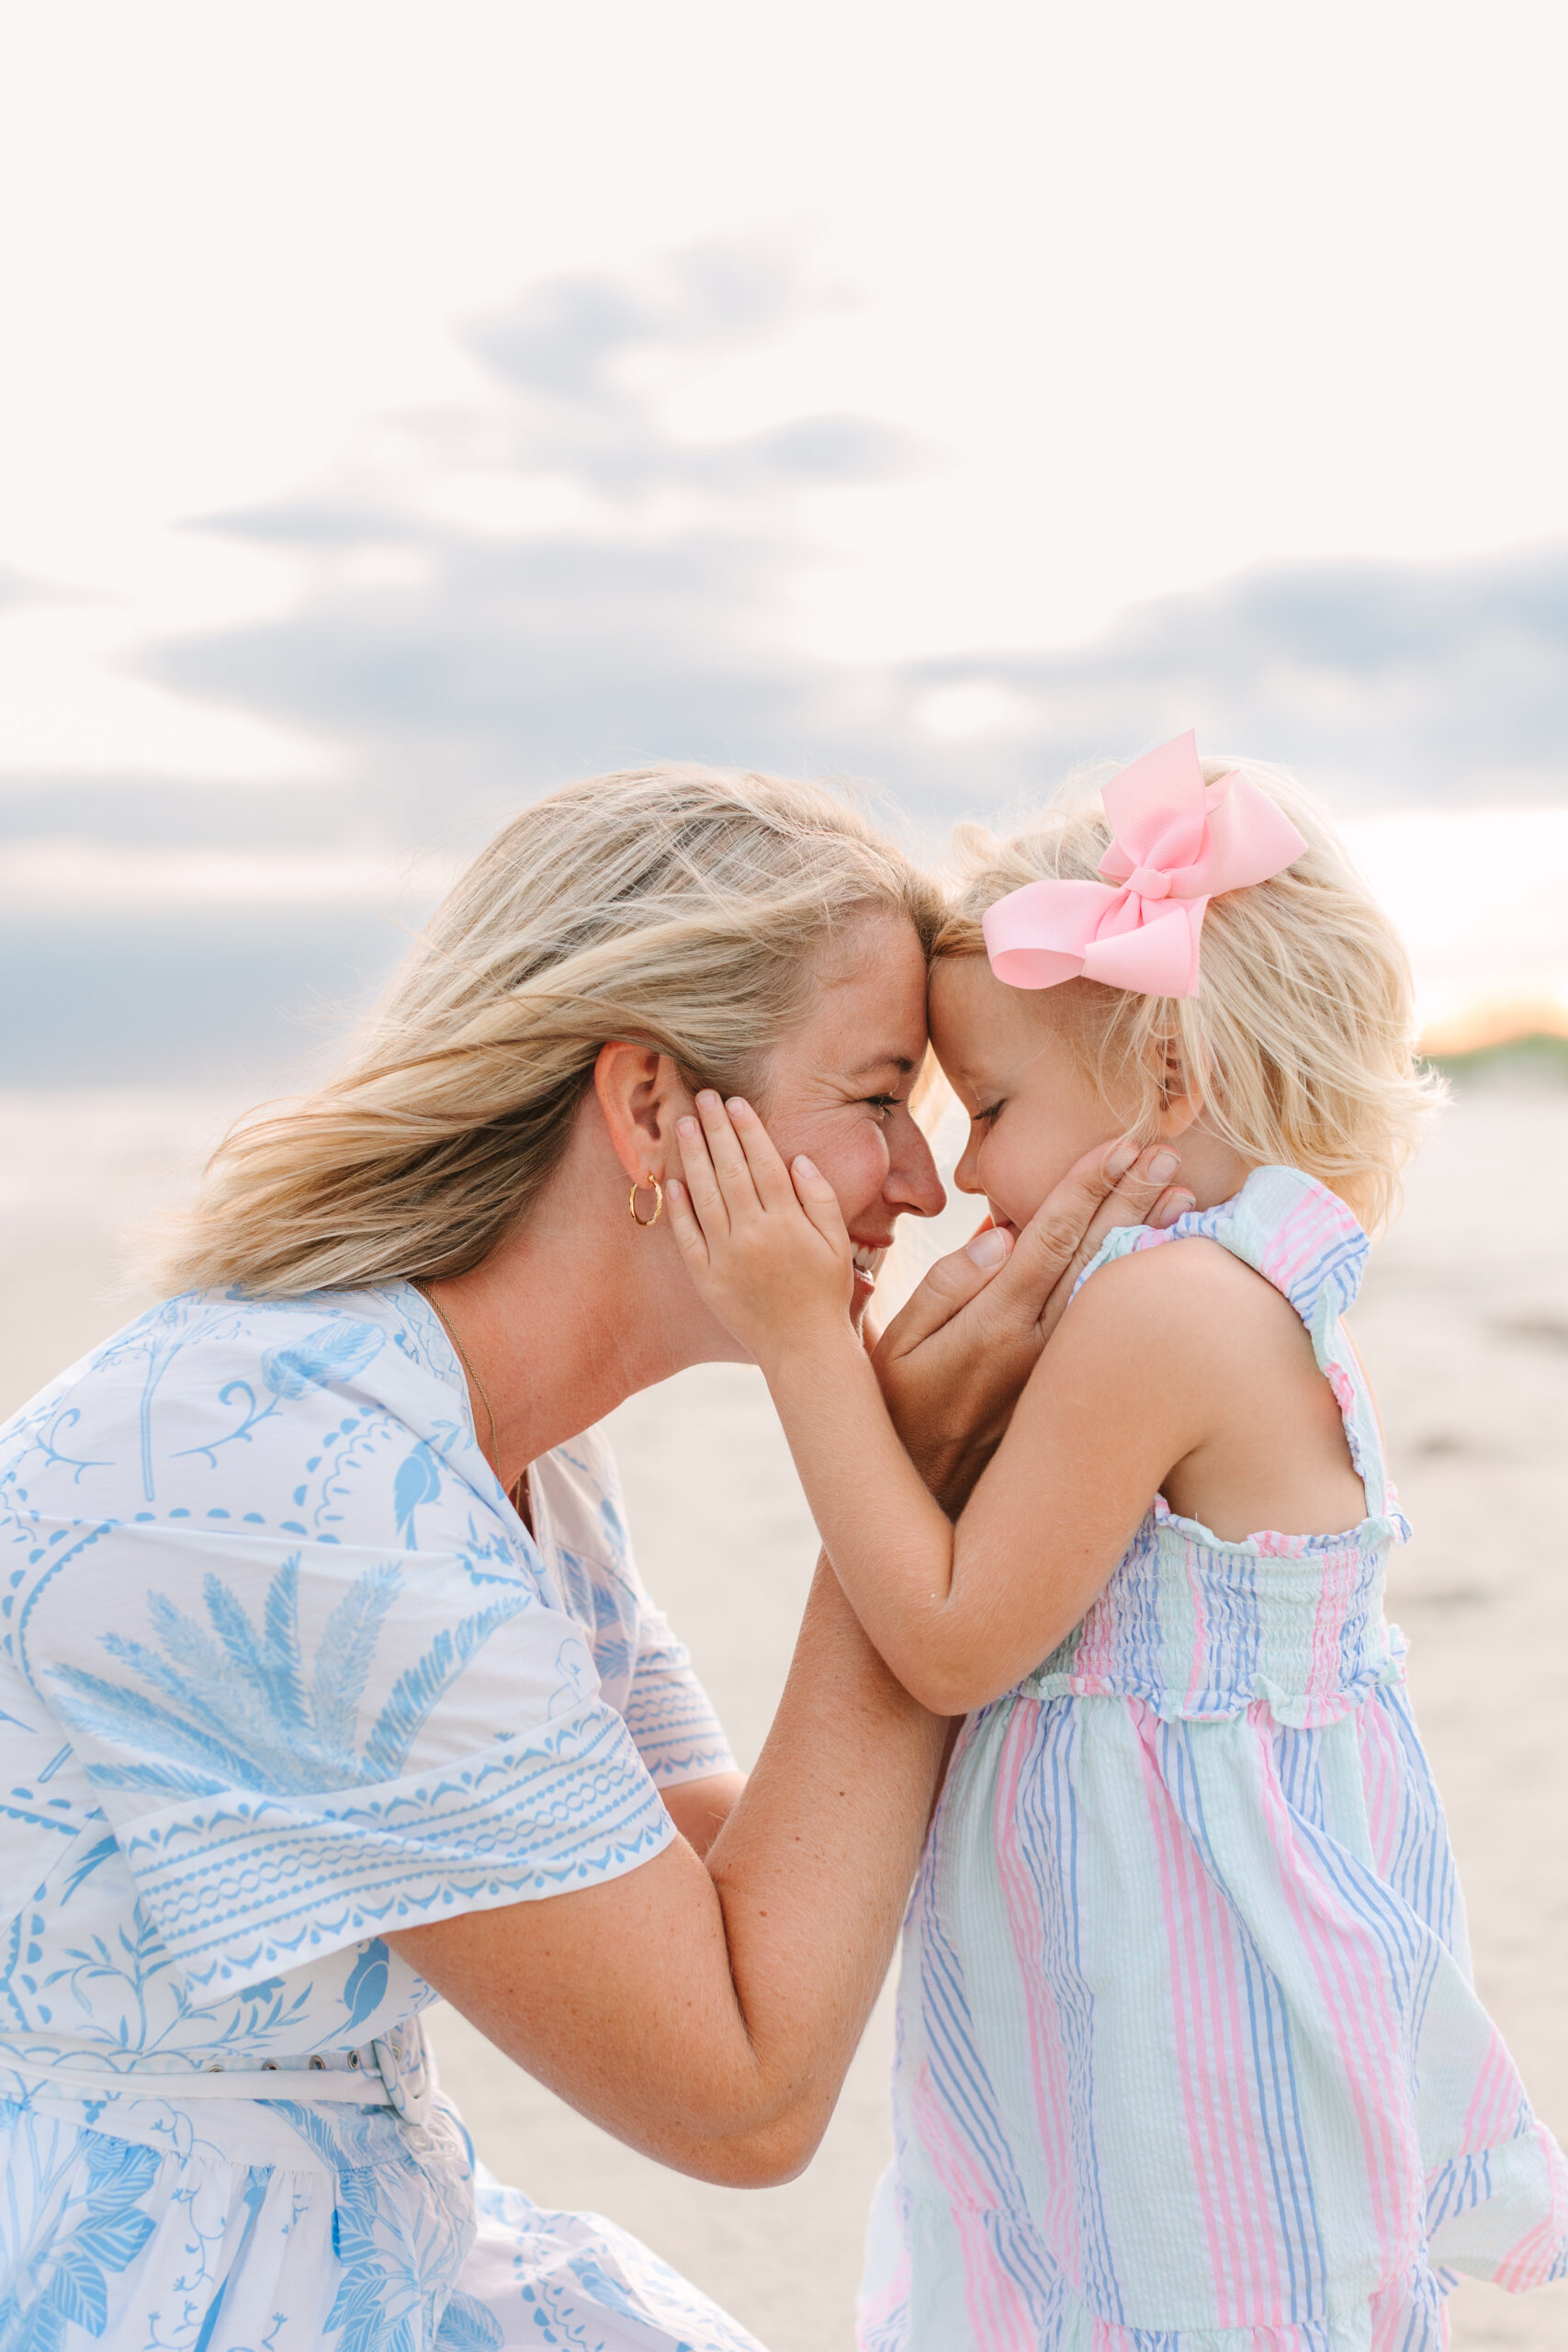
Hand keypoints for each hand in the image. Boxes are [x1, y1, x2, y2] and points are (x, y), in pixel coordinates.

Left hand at [667, 1091, 854, 1362]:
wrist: (803, 1348)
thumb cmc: (825, 1293)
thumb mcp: (837, 1243)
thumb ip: (820, 1198)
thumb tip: (797, 1158)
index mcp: (788, 1223)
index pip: (763, 1163)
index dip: (748, 1129)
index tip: (736, 1103)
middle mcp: (754, 1235)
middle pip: (730, 1170)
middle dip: (716, 1130)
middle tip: (704, 1097)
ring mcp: (726, 1257)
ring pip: (704, 1195)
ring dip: (693, 1157)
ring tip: (685, 1124)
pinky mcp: (706, 1278)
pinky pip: (688, 1236)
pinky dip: (679, 1207)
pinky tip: (672, 1179)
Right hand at [874, 1138, 1192, 1509]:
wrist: (927, 1511)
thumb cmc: (897, 1416)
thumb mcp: (895, 1347)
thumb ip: (944, 1286)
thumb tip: (1000, 1233)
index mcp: (992, 1324)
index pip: (1050, 1236)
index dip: (1087, 1186)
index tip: (1119, 1144)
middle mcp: (1039, 1348)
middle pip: (1096, 1256)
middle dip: (1132, 1198)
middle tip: (1167, 1152)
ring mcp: (1065, 1376)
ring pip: (1115, 1293)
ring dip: (1151, 1240)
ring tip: (1187, 1197)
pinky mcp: (1077, 1398)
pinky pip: (1116, 1333)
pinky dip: (1142, 1291)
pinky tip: (1167, 1267)